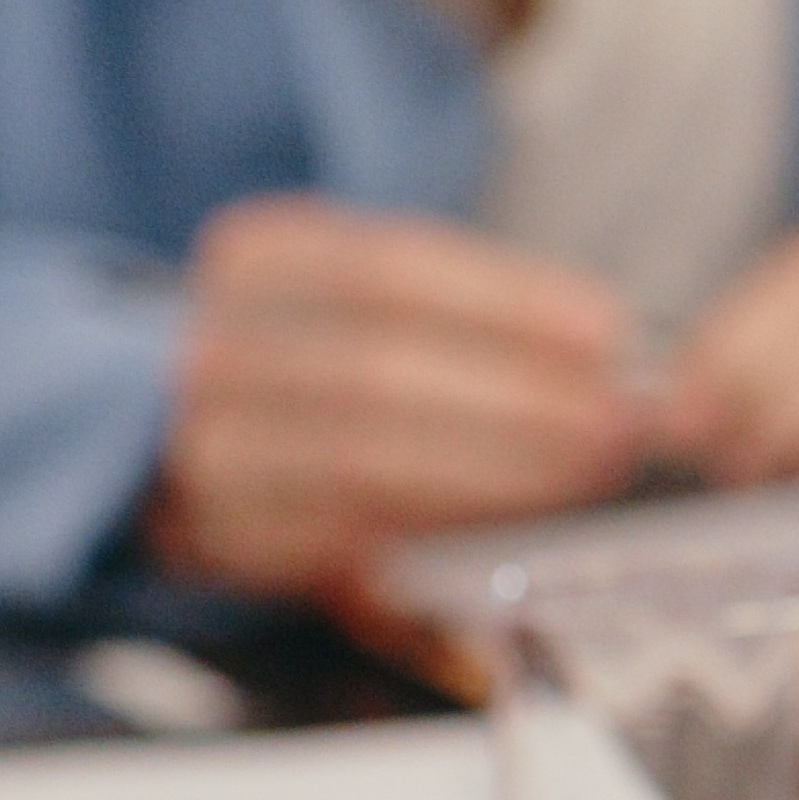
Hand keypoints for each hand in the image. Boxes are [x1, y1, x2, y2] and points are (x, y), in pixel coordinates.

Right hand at [151, 201, 649, 596]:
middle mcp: (209, 347)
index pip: (388, 269)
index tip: (607, 333)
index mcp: (256, 259)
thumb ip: (467, 313)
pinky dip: (441, 528)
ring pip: (361, 461)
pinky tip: (517, 522)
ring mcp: (202, 449)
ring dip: (496, 472)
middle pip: (376, 369)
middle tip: (621, 424)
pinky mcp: (219, 540)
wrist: (178, 436)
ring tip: (588, 472)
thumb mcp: (364, 299)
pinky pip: (344, 539)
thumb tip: (607, 346)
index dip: (508, 302)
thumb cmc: (317, 360)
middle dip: (518, 401)